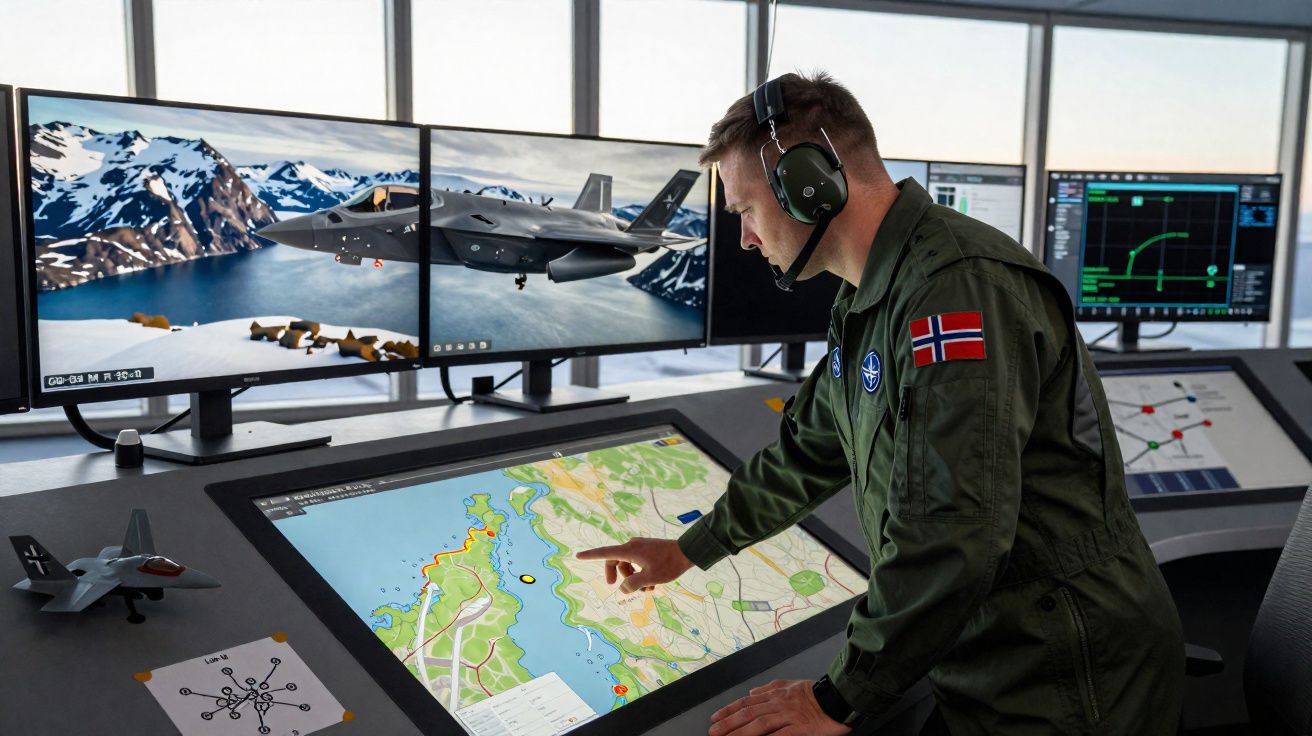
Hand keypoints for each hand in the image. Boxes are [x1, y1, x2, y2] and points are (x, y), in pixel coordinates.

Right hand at [574, 538, 693, 593]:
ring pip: (629, 565)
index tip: (577, 556)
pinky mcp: (649, 551)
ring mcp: (641, 548)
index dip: (590, 556)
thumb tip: (622, 588)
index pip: (605, 553)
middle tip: (617, 588)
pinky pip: (638, 563)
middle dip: (617, 576)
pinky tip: (653, 584)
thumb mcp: (649, 578)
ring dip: (634, 578)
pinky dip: (641, 574)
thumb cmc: (668, 564)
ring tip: (648, 589)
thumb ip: (632, 585)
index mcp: (629, 550)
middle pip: (616, 562)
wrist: (688, 552)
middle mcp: (632, 546)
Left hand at [707, 679, 851, 735]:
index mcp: (776, 693)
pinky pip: (780, 735)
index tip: (715, 718)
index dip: (729, 710)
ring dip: (740, 732)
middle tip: (713, 731)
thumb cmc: (817, 693)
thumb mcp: (790, 685)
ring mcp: (789, 715)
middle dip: (728, 723)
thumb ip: (770, 688)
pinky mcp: (800, 727)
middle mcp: (779, 703)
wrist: (839, 697)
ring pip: (759, 723)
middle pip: (749, 713)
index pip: (747, 702)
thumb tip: (752, 692)